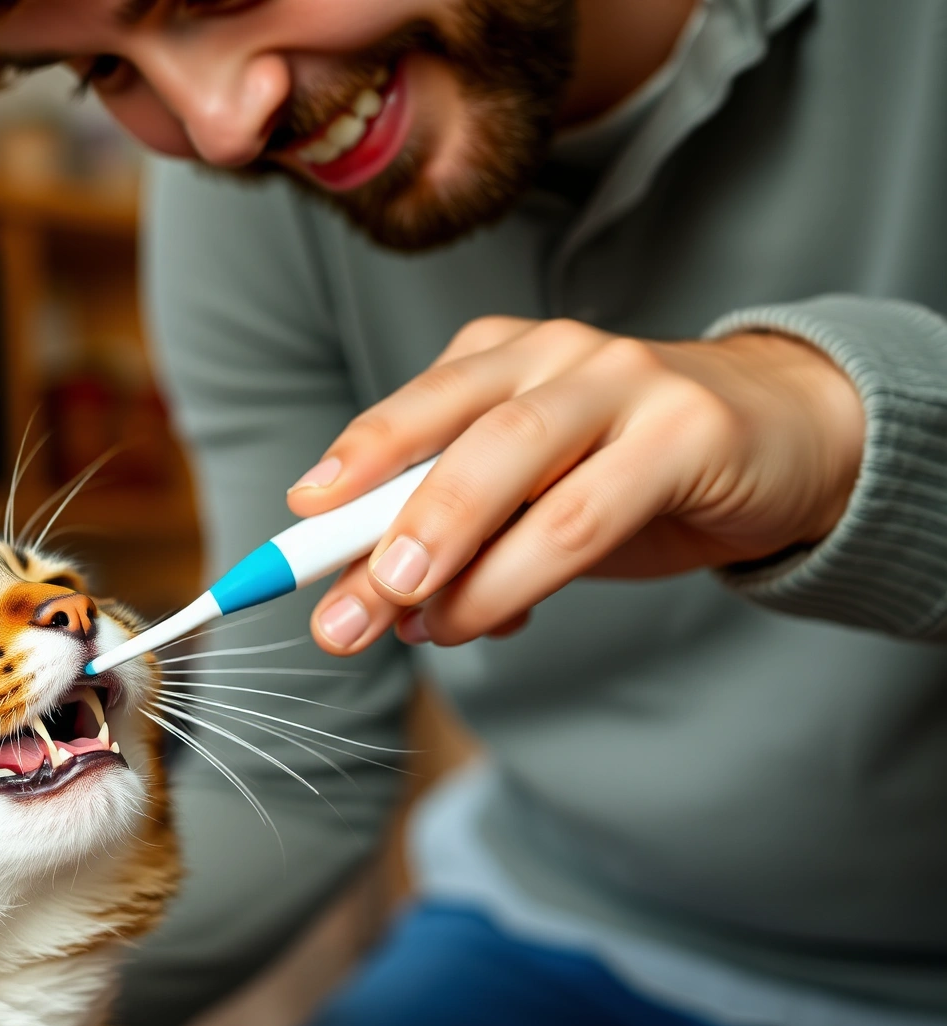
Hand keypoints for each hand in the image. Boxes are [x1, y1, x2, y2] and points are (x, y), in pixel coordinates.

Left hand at [287, 317, 865, 654]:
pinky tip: (485, 618)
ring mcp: (624, 380)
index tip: (289, 540)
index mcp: (498, 359)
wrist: (791, 441)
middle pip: (445, 428)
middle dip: (378, 522)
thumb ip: (461, 540)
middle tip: (338, 602)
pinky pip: (583, 511)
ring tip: (405, 616)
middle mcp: (553, 352)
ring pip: (509, 461)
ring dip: (445, 548)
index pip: (403, 417)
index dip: (343, 475)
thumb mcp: (534, 502)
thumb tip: (376, 606)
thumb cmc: (639, 474)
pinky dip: (521, 572)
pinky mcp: (687, 430)